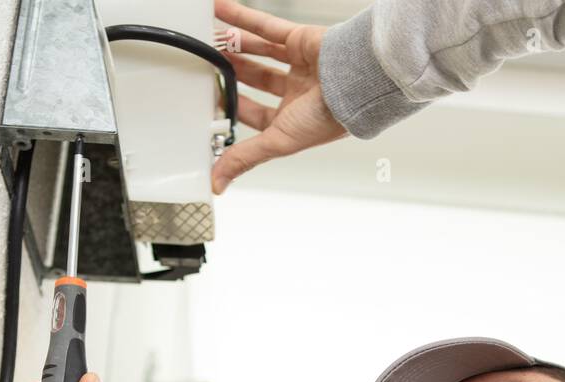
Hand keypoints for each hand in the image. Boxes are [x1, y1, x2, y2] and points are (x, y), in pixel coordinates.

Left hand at [212, 0, 346, 193]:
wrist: (355, 82)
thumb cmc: (330, 116)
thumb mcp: (278, 141)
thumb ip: (245, 158)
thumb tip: (218, 183)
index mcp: (295, 119)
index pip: (256, 115)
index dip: (234, 108)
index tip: (212, 101)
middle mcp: (298, 91)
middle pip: (258, 80)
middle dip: (234, 74)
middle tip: (209, 66)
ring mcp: (299, 64)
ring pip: (260, 52)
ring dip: (235, 46)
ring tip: (211, 40)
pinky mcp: (300, 39)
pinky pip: (267, 25)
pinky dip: (242, 17)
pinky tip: (220, 10)